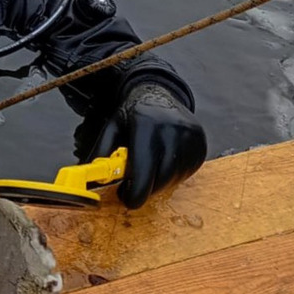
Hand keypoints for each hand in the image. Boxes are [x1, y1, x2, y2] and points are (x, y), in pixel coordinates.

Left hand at [93, 81, 205, 208]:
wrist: (159, 94)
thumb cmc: (133, 114)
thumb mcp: (112, 127)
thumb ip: (101, 151)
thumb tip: (92, 179)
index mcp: (146, 125)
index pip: (144, 167)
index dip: (136, 189)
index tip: (127, 200)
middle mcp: (172, 130)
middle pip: (161, 177)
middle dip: (146, 189)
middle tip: (132, 189)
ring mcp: (191, 137)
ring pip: (175, 178)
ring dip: (159, 184)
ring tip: (146, 173)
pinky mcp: (201, 145)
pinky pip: (188, 172)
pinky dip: (173, 176)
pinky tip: (162, 165)